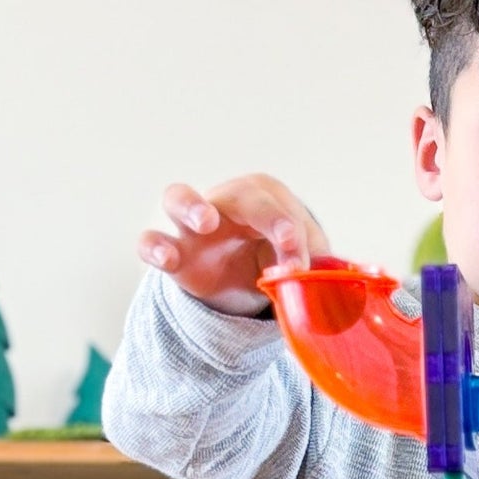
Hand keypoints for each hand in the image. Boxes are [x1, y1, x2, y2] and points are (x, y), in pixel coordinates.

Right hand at [136, 175, 329, 315]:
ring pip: (178, 197)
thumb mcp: (302, 261)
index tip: (302, 262)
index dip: (295, 233)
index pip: (282, 209)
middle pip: (241, 195)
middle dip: (267, 215)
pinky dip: (154, 246)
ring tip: (206, 222)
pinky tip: (167, 257)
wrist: (242, 283)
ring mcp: (194, 225)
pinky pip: (151, 241)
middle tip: (288, 237)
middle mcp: (228, 202)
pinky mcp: (175, 252)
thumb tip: (327, 280)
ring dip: (192, 205)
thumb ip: (314, 266)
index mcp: (265, 198)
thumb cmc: (275, 256)